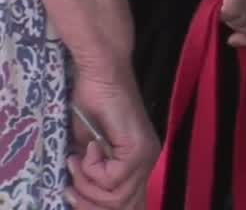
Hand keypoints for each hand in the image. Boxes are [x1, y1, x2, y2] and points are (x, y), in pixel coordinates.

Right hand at [65, 70, 158, 209]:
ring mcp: (145, 154)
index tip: (72, 193)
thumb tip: (81, 199)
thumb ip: (92, 174)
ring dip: (87, 182)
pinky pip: (113, 178)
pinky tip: (89, 147)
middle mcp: (147, 160)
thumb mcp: (87, 150)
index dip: (95, 205)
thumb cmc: (91, 104)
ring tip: (78, 159)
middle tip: (71, 175)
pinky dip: (91, 168)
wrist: (100, 75)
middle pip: (121, 204)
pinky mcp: (137, 147)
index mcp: (138, 162)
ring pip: (116, 195)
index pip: (127, 202)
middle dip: (87, 198)